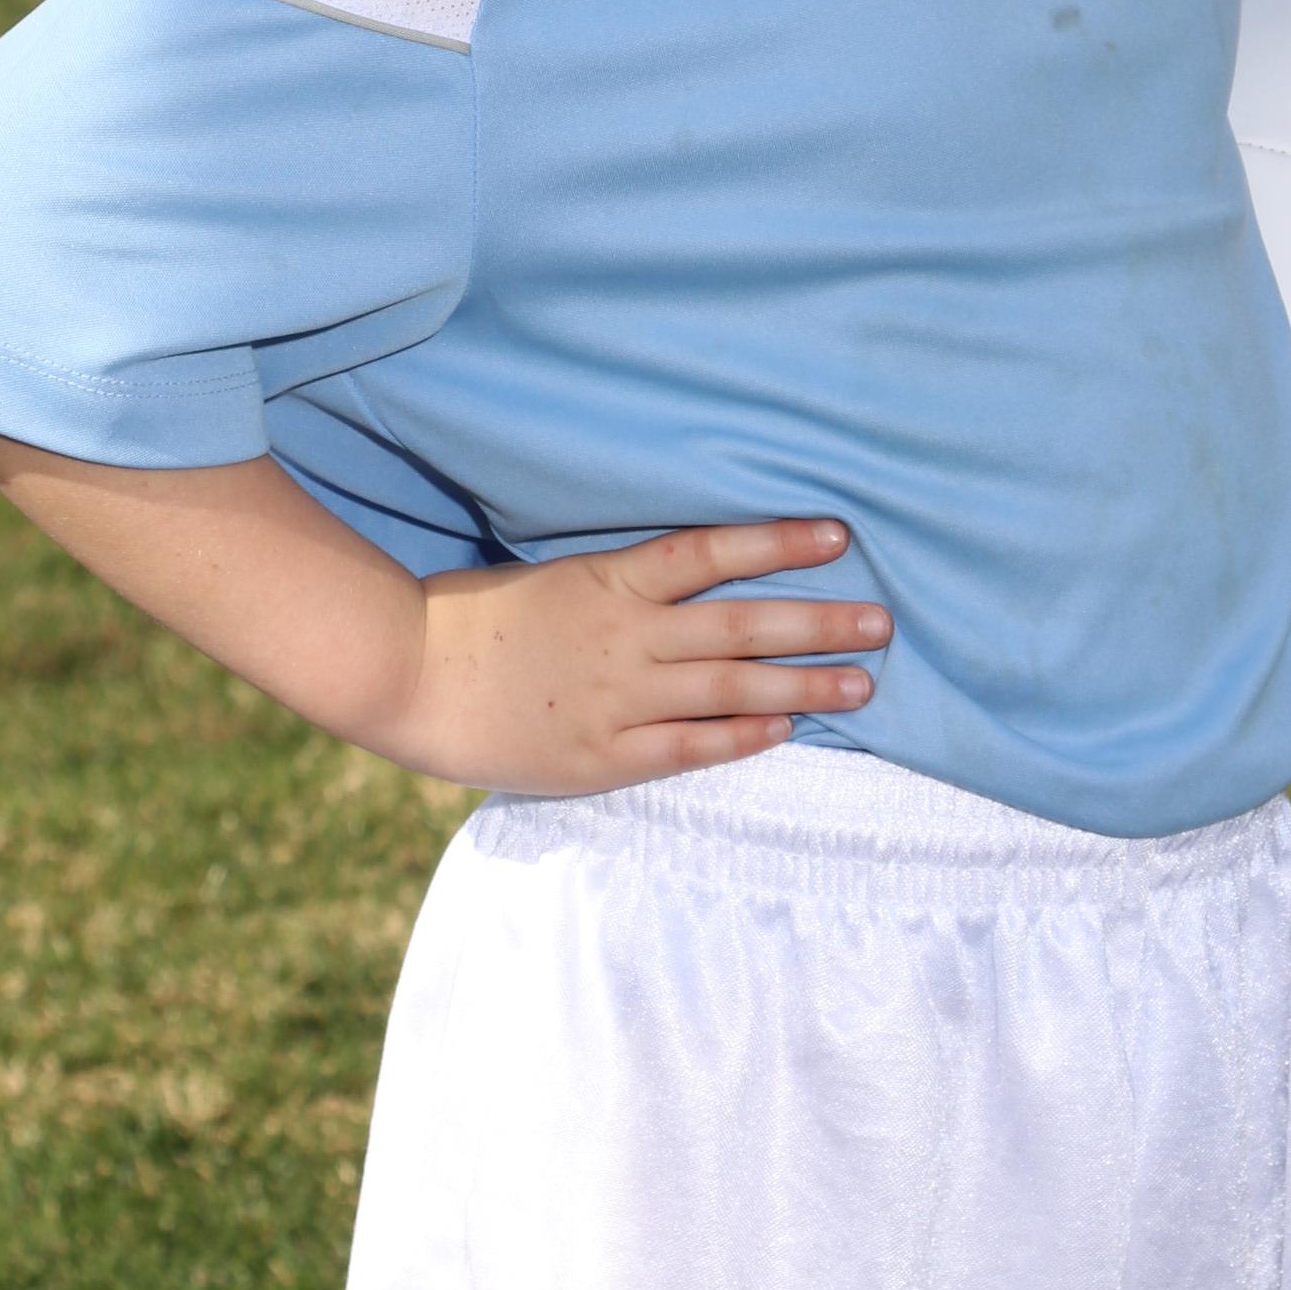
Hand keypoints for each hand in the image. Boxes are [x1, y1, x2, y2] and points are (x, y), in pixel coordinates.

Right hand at [398, 518, 891, 796]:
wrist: (407, 674)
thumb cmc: (478, 619)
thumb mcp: (556, 579)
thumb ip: (622, 586)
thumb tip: (695, 579)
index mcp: (610, 580)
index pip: (712, 551)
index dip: (778, 541)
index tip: (838, 534)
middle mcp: (625, 635)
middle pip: (742, 622)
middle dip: (819, 621)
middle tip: (882, 622)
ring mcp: (617, 698)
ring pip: (729, 685)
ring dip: (802, 684)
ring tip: (862, 684)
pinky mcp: (601, 754)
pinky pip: (687, 745)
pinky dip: (740, 735)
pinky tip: (784, 729)